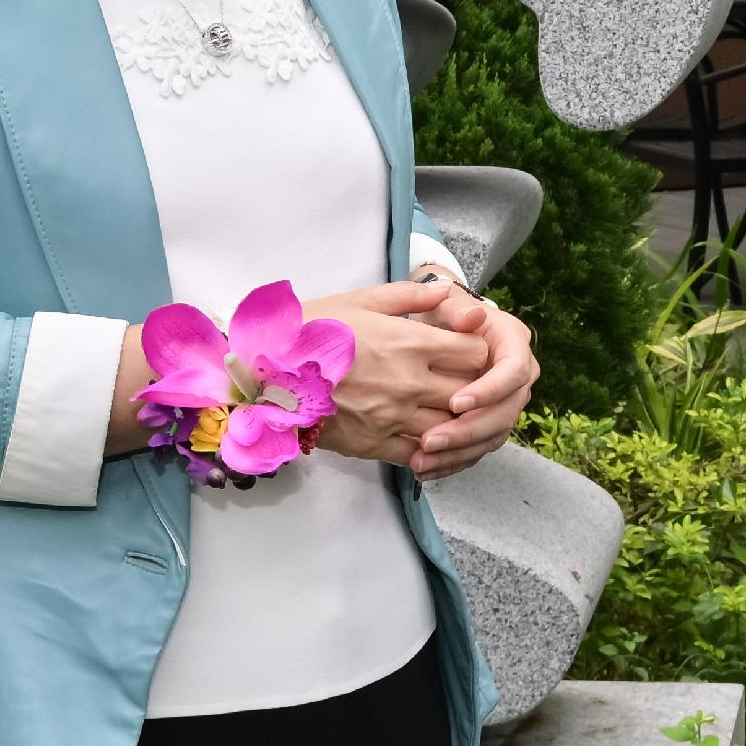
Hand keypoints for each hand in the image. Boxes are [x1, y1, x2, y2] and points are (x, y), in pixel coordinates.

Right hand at [303, 278, 491, 467]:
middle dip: (477, 387)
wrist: (266, 372)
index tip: (469, 351)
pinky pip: (421, 454)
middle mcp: (409, 382)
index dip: (479, 352)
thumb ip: (410, 295)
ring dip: (460, 422)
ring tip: (455, 413)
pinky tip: (433, 441)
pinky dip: (434, 450)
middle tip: (470, 383)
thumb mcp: (361, 300)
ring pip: (453, 427)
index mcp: (409, 342)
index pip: (475, 352)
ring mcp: (394, 417)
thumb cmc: (313, 330)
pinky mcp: (375, 445)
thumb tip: (448, 290)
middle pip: (472, 392)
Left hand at [406, 275, 536, 478]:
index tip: (454, 403)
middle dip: (468, 431)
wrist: (441, 330)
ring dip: (457, 453)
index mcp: (515, 345)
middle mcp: (518, 379)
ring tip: (421, 461)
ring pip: (492, 437)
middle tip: (430, 441)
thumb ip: (457, 307)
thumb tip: (473, 317)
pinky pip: (477, 449)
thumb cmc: (444, 313)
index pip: (513, 372)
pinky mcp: (490, 425)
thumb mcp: (447, 303)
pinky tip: (424, 469)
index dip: (488, 391)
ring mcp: (505, 405)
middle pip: (505, 413)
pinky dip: (452, 462)